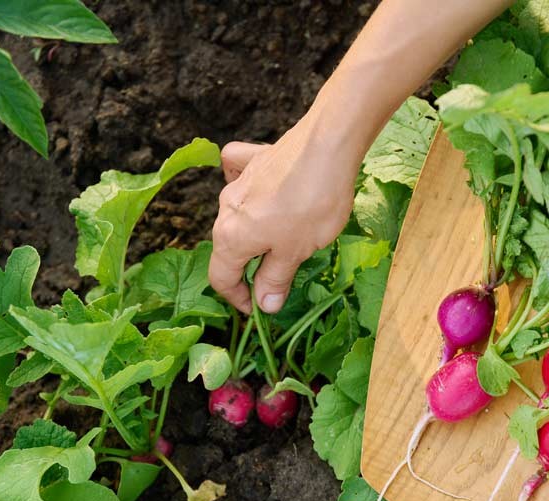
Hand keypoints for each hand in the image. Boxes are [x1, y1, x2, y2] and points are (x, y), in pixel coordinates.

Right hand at [209, 114, 358, 312]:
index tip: (261, 307)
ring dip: (256, 234)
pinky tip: (263, 192)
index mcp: (230, 237)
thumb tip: (264, 305)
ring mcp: (238, 181)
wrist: (327, 145)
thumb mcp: (296, 252)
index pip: (221, 278)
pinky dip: (249, 190)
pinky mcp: (254, 159)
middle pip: (229, 248)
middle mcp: (226, 209)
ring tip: (288, 239)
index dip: (239, 299)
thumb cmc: (312, 205)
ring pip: (238, 217)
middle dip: (250, 268)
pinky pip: (239, 177)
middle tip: (280, 277)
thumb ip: (275, 279)